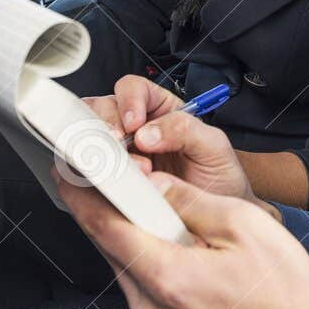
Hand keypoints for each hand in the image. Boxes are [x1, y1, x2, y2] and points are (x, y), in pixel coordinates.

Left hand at [55, 172, 308, 308]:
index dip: (82, 197)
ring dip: (141, 250)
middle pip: (114, 251)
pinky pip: (143, 301)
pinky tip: (188, 271)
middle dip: (118, 219)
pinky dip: (154, 278)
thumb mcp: (245, 226)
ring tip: (180, 239)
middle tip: (130, 194)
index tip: (71, 176)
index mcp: (169, 277)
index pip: (105, 228)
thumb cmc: (286, 298)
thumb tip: (155, 186)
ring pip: (128, 275)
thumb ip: (190, 201)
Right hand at [83, 75, 254, 202]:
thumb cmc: (218, 178)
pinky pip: (91, 169)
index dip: (129, 101)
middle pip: (103, 108)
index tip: (135, 124)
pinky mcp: (112, 180)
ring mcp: (121, 154)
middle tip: (120, 147)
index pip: (134, 89)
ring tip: (122, 169)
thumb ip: (185, 129)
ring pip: (90, 136)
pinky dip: (92, 172)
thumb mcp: (213, 147)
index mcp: (161, 110)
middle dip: (107, 125)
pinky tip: (109, 181)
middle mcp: (136, 128)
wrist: (218, 219)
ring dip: (100, 150)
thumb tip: (147, 133)